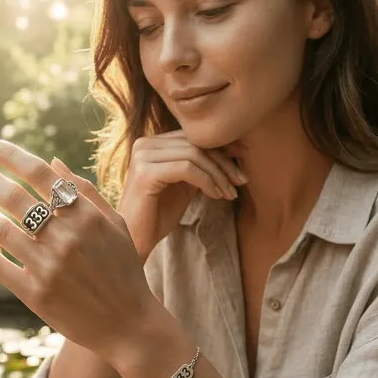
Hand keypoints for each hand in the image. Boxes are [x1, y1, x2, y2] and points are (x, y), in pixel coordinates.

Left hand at [0, 139, 160, 361]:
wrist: (129, 326)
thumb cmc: (123, 269)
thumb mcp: (117, 225)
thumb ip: (86, 191)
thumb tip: (52, 161)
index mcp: (87, 217)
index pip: (40, 174)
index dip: (12, 156)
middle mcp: (66, 238)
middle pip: (14, 197)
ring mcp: (48, 267)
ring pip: (0, 229)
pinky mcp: (35, 294)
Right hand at [118, 130, 246, 261]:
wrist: (133, 240)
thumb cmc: (157, 215)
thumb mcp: (184, 185)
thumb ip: (199, 166)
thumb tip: (232, 152)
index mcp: (152, 143)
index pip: (193, 137)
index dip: (222, 147)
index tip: (243, 160)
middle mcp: (145, 144)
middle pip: (196, 143)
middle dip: (224, 161)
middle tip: (242, 180)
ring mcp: (143, 156)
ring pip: (194, 154)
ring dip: (218, 174)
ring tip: (229, 193)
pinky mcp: (146, 172)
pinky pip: (187, 169)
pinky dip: (207, 181)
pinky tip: (216, 195)